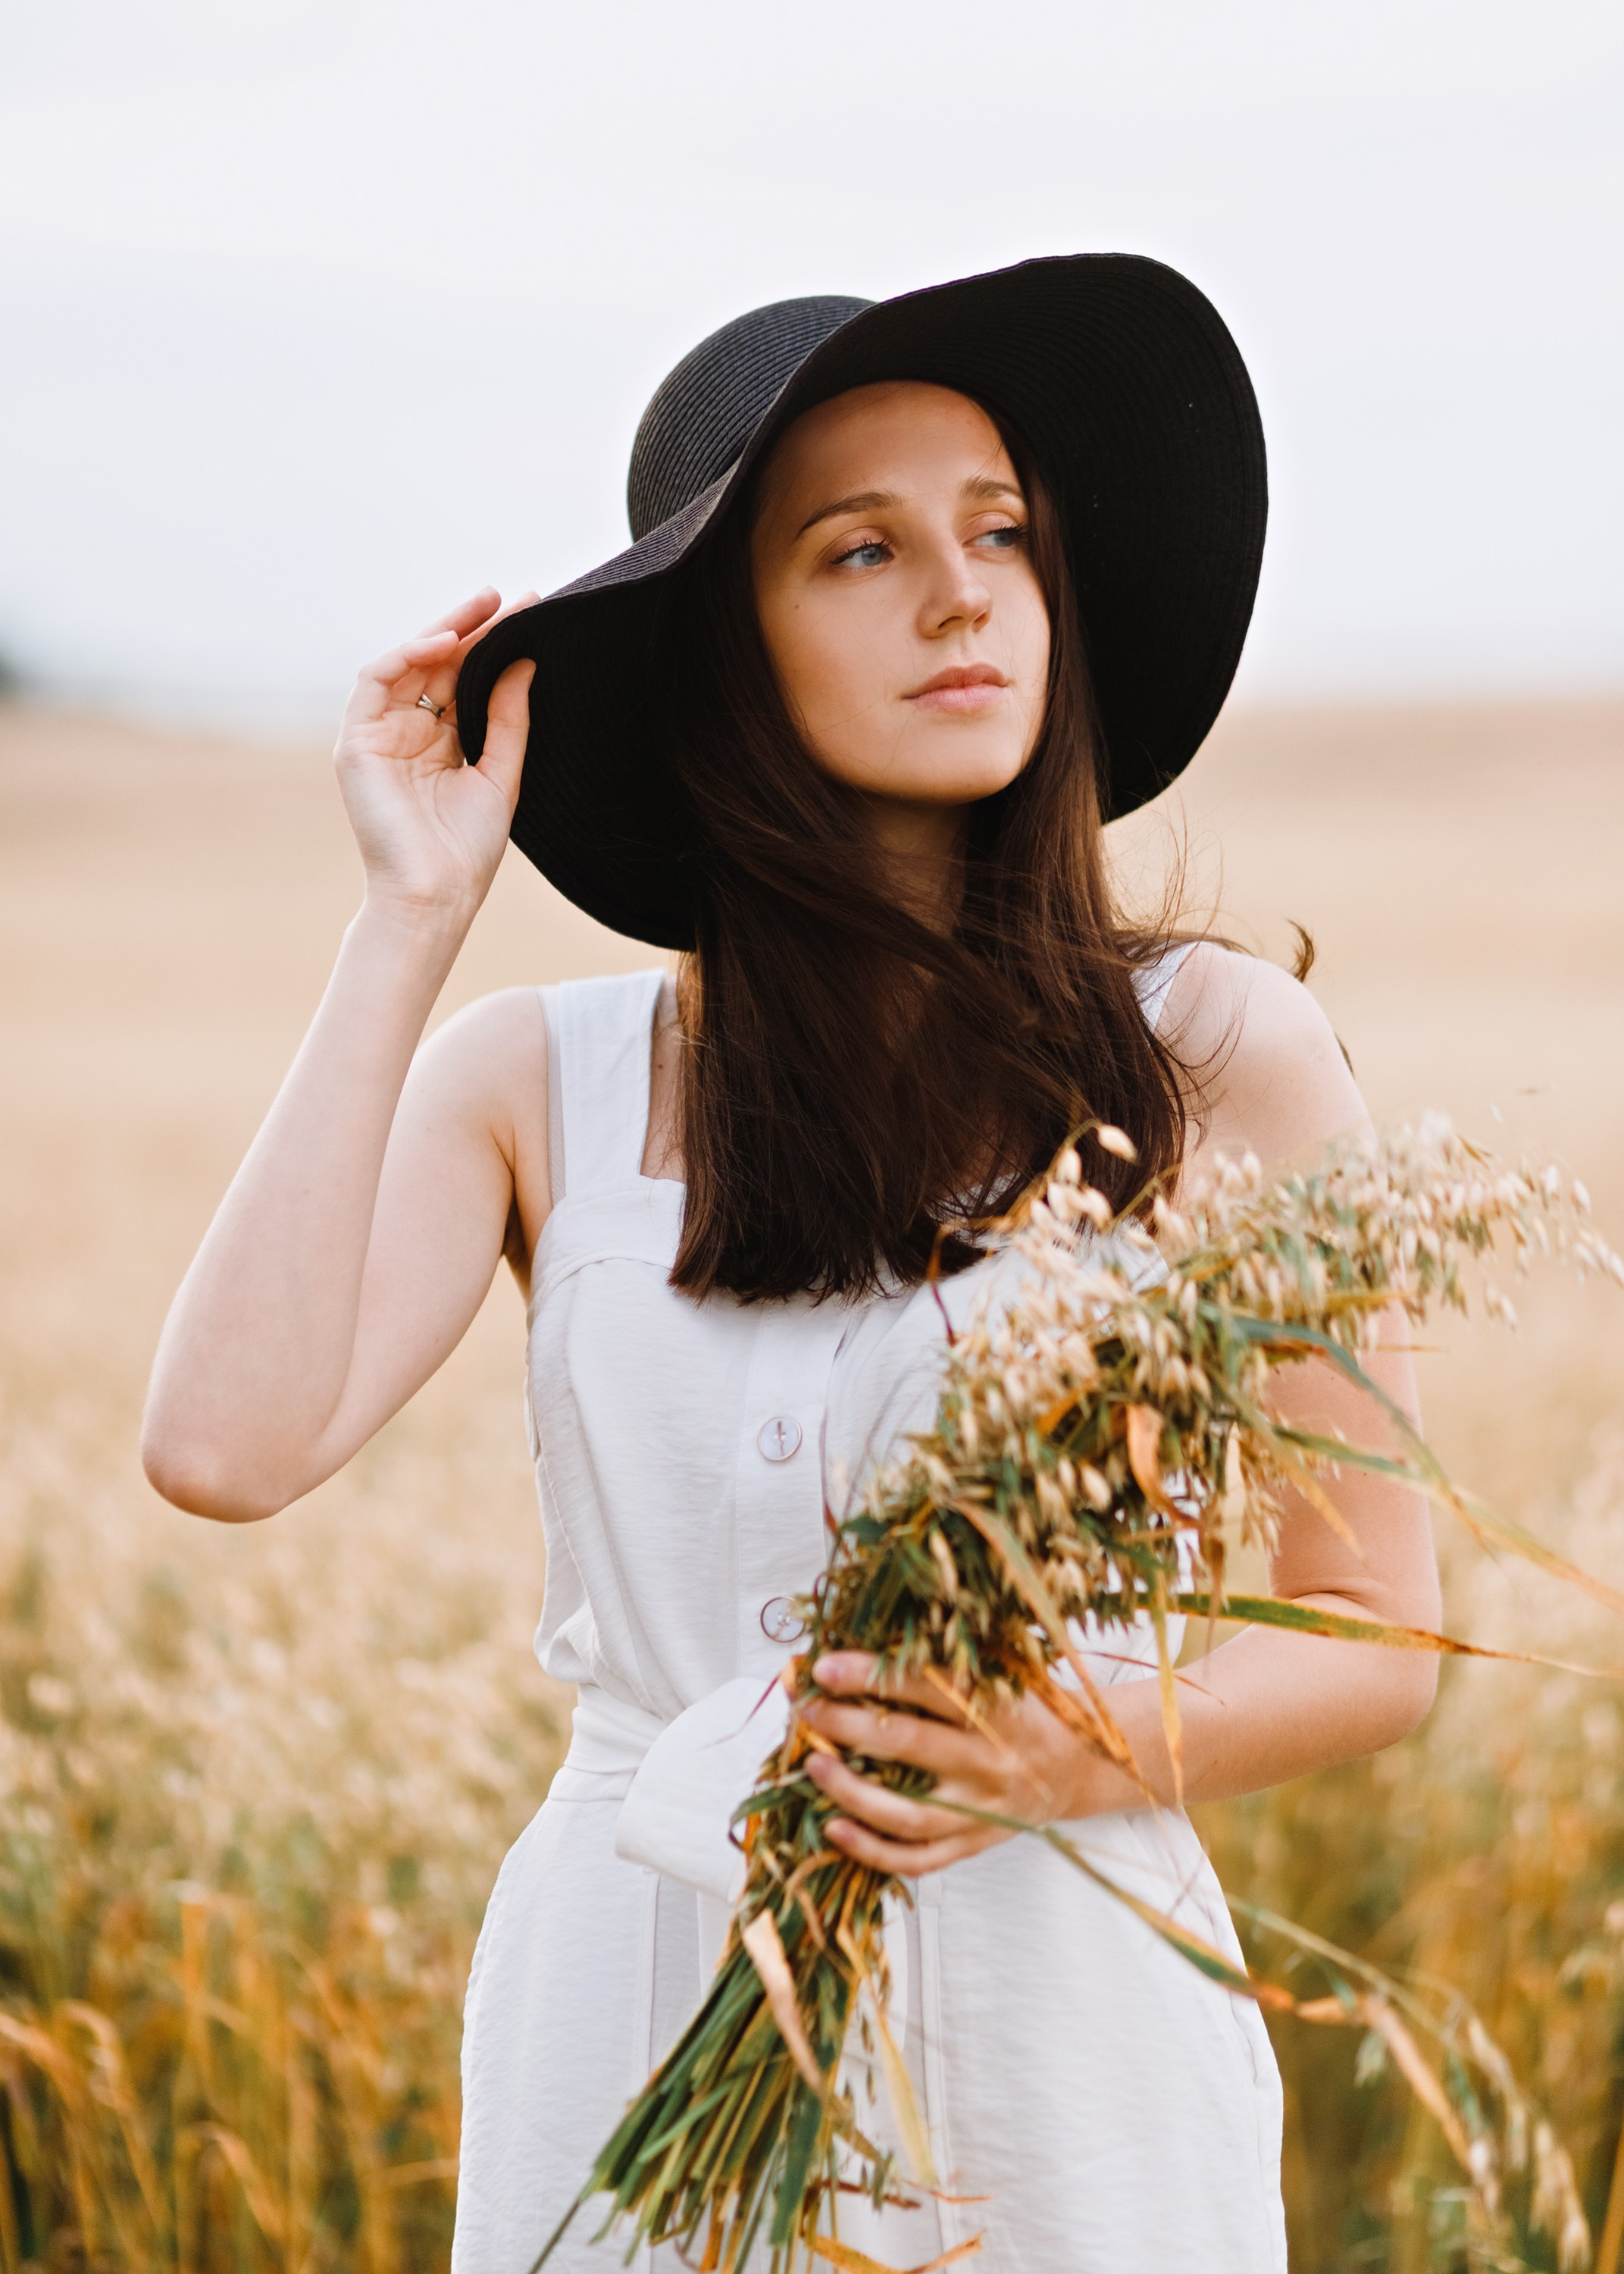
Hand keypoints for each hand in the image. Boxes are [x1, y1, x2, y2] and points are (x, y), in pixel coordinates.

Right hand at [334, 589, 537, 924]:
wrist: (435, 896)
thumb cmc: (466, 851)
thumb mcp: (499, 773)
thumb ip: (507, 717)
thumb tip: (525, 662)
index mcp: (441, 745)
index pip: (464, 682)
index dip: (492, 648)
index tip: (529, 616)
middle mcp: (408, 735)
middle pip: (437, 667)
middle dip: (471, 628)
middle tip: (508, 598)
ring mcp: (379, 736)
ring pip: (406, 665)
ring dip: (442, 631)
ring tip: (483, 606)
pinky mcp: (356, 742)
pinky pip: (375, 680)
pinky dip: (407, 655)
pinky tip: (446, 642)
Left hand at [797, 1651, 1140, 1876]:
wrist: (1080, 1766)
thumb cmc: (1026, 1710)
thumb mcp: (1001, 1675)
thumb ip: (945, 1666)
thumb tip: (863, 1648)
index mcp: (998, 1706)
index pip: (926, 1686)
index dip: (871, 1675)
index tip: (824, 1666)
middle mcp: (990, 1759)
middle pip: (909, 1744)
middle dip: (847, 1726)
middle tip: (807, 1710)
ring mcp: (982, 1808)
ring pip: (908, 1812)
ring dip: (851, 1791)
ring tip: (812, 1768)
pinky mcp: (974, 1844)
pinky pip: (918, 1858)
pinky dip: (871, 1850)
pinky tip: (833, 1830)